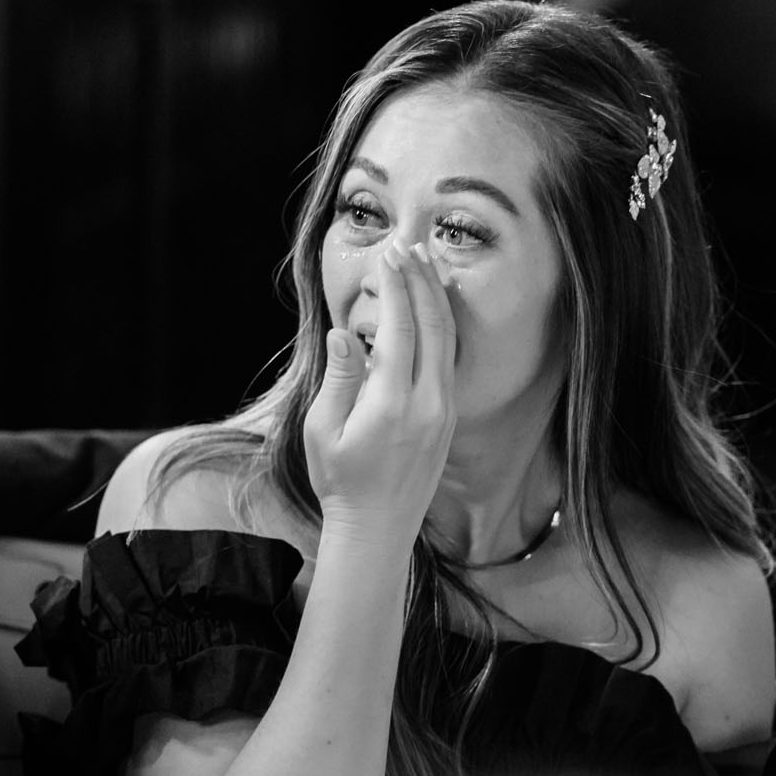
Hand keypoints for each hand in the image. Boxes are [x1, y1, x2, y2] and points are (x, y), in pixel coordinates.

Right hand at [304, 242, 455, 544]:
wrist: (378, 530)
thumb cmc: (341, 482)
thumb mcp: (324, 432)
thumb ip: (339, 379)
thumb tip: (345, 334)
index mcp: (393, 404)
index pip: (401, 328)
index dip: (397, 287)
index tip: (389, 255)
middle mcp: (428, 403)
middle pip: (434, 325)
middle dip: (423, 280)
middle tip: (410, 245)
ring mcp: (444, 411)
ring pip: (449, 340)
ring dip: (438, 298)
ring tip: (427, 263)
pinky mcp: (449, 418)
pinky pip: (451, 360)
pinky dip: (444, 325)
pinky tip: (436, 307)